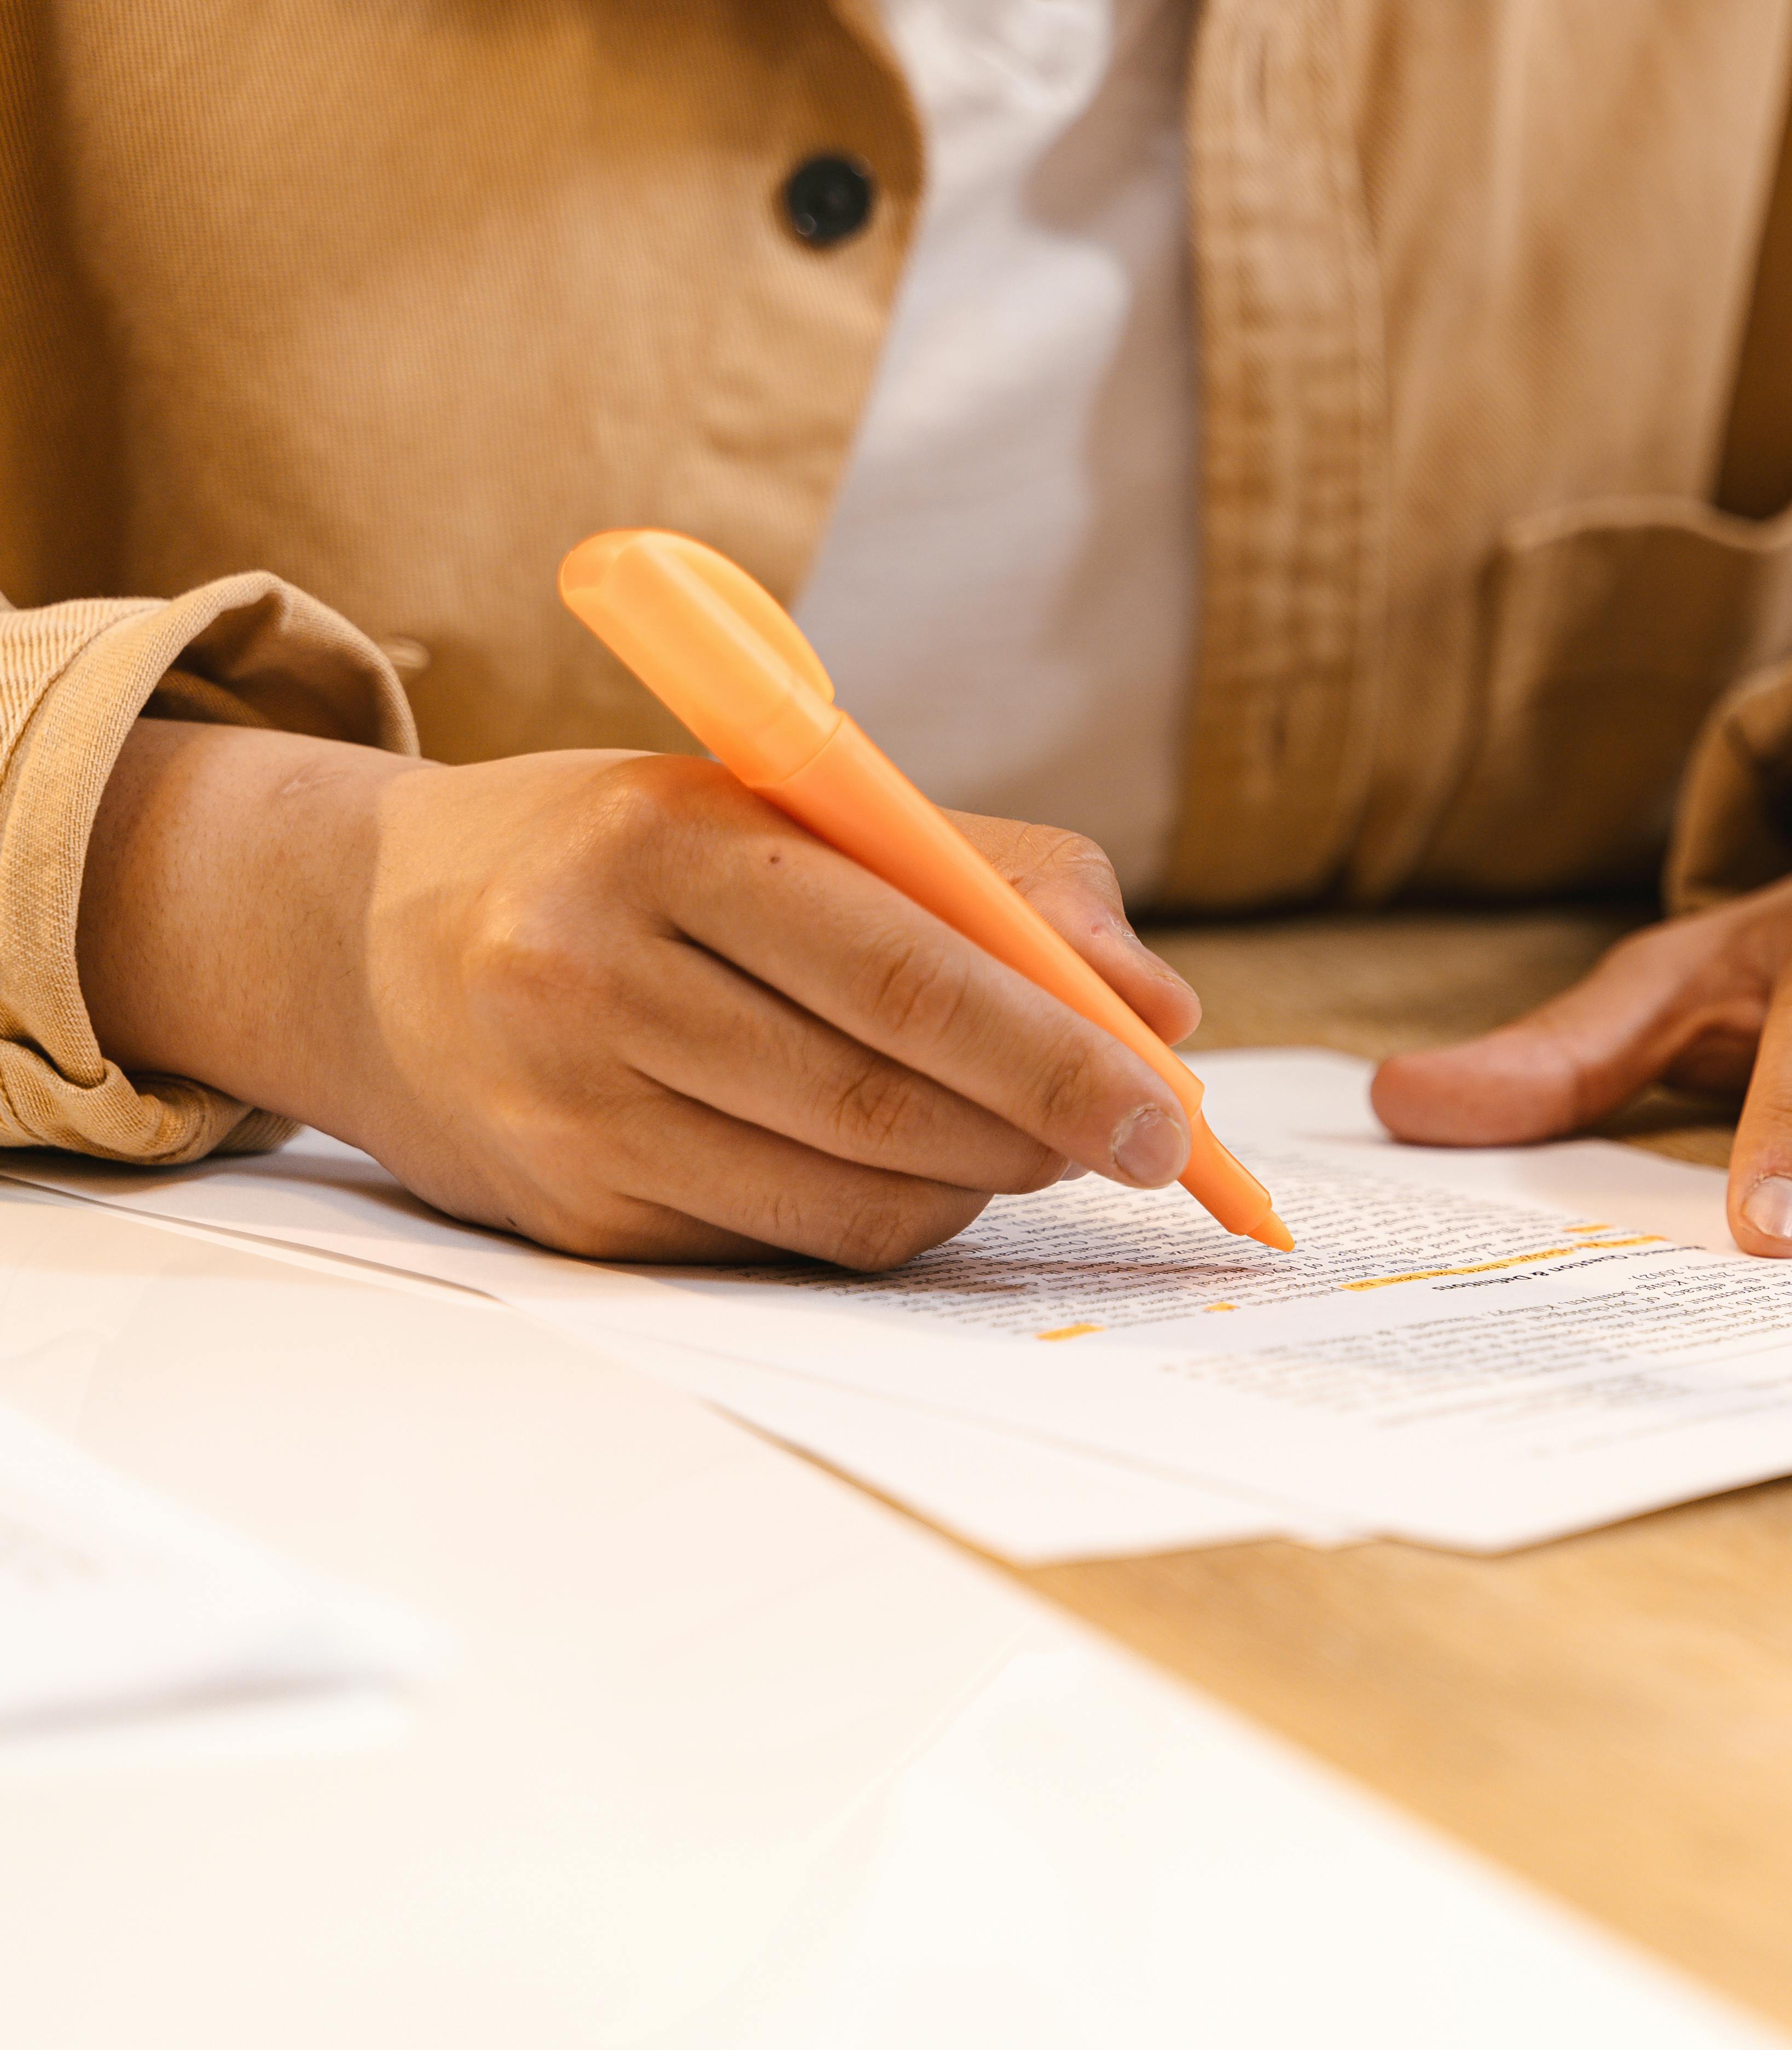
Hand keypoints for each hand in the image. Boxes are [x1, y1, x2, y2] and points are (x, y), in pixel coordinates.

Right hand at [79, 722, 1200, 1266]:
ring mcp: (574, 1112)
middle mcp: (598, 980)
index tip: (1166, 1106)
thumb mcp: (794, 805)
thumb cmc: (628, 854)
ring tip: (1033, 1144)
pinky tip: (918, 1173)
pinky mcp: (572, 1217)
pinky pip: (784, 1244)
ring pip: (847, 1197)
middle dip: (1042, 1131)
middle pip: (884, 1100)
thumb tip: (1159, 1003)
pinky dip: (888, 1221)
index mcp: (668, 846)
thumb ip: (994, 879)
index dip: (1058, 1053)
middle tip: (1139, 1141)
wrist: (366, 932)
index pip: (909, 974)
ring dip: (978, 1185)